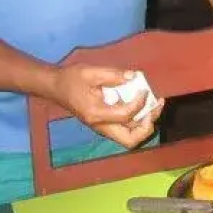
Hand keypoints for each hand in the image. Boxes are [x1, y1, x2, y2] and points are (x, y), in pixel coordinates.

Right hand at [48, 64, 164, 148]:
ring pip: (130, 138)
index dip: (140, 103)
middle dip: (148, 125)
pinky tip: (145, 104)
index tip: (144, 89)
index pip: (125, 115)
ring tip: (156, 105)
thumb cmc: (71, 79)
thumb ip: (114, 75)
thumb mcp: (91, 72)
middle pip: (130, 140)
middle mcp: (101, 126)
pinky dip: (140, 120)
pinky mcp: (106, 124)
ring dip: (146, 124)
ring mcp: (104, 127)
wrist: (56, 88)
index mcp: (96, 114)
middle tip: (155, 106)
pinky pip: (127, 129)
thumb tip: (134, 76)